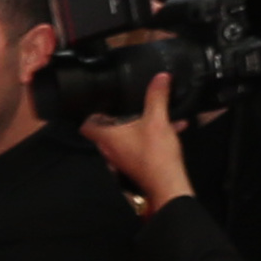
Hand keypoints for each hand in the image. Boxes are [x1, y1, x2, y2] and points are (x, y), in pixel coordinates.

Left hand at [79, 71, 192, 209]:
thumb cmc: (156, 154)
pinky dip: (150, 136)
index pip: (87, 126)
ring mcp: (121, 159)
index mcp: (108, 138)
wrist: (168, 184)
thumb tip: (161, 77)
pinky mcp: (135, 164)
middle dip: (117, 117)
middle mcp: (110, 150)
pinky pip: (139, 145)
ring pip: (125, 137)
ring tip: (153, 114)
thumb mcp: (158, 119)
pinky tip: (172, 128)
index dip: (91, 114)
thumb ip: (157, 96)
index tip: (100, 104)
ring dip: (138, 125)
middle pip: (106, 130)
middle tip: (127, 106)